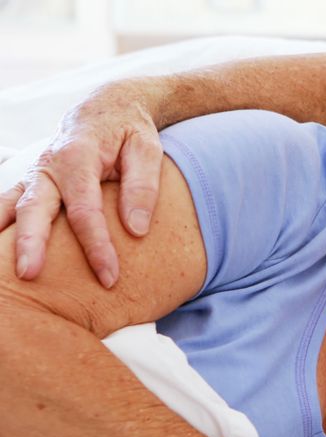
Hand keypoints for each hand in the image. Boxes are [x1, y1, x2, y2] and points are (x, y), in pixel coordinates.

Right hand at [0, 79, 164, 287]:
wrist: (109, 107)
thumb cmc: (131, 131)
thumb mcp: (147, 150)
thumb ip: (142, 187)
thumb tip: (135, 230)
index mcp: (78, 156)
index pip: (85, 209)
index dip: (96, 245)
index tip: (109, 276)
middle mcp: (48, 164)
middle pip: (36, 208)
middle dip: (31, 243)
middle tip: (30, 274)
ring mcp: (35, 173)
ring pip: (14, 206)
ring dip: (7, 237)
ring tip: (4, 269)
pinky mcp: (31, 181)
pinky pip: (8, 202)